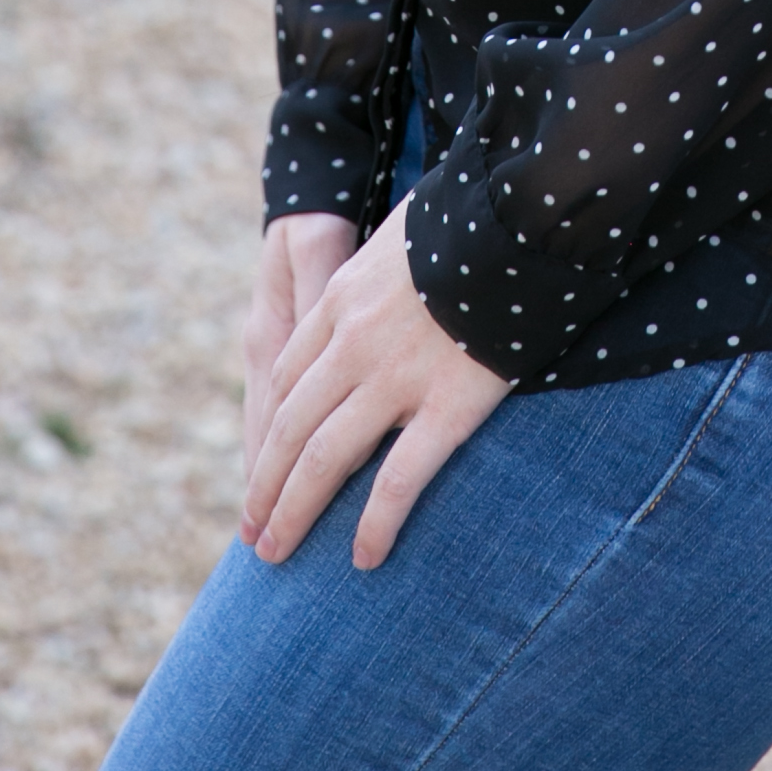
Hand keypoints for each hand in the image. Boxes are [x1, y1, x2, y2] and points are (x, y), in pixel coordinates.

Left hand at [239, 198, 510, 571]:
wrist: (518, 213)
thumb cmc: (467, 216)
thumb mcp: (399, 235)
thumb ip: (378, 274)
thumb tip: (380, 293)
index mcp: (340, 300)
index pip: (285, 380)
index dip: (266, 432)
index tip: (258, 468)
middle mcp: (353, 344)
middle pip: (290, 428)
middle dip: (266, 486)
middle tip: (253, 533)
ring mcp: (396, 377)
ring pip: (325, 459)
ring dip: (295, 512)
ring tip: (278, 553)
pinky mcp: (447, 404)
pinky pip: (400, 479)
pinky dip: (376, 523)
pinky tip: (364, 557)